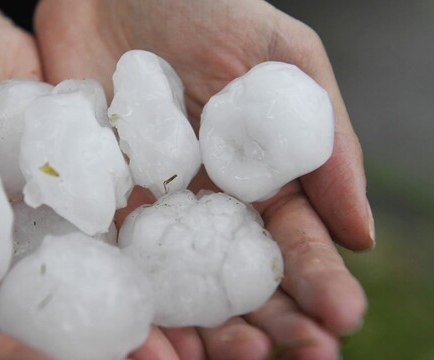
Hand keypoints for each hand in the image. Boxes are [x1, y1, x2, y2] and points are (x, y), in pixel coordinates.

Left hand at [35, 0, 372, 357]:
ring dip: (201, 330)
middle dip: (267, 323)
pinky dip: (128, 300)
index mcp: (259, 177)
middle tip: (290, 357)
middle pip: (239, 280)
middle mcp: (206, 205)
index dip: (318, 283)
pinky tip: (144, 335)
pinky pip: (112, 259)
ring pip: (178, 286)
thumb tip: (359, 231)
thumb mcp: (279, 53)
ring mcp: (149, 209)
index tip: (338, 319)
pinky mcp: (96, 204)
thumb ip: (322, 135)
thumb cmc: (201, 5)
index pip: (294, 243)